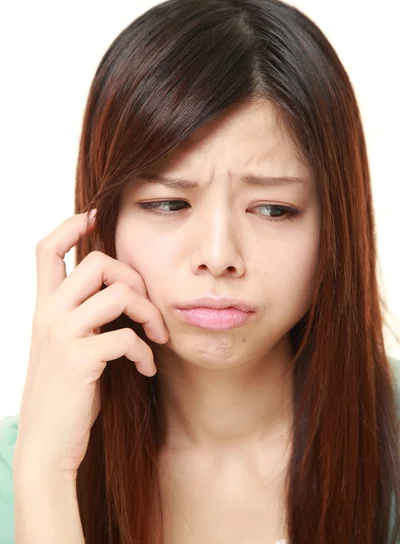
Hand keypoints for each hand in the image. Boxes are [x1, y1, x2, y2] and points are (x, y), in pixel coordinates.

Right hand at [13, 210, 168, 478]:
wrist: (46, 446)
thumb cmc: (66, 395)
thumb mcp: (69, 346)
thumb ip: (86, 318)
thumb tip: (120, 296)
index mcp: (45, 308)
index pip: (46, 250)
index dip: (70, 226)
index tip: (95, 217)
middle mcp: (48, 314)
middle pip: (97, 262)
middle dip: (134, 279)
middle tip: (147, 308)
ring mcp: (61, 334)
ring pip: (117, 293)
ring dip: (148, 314)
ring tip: (157, 338)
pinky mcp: (78, 359)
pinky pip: (126, 337)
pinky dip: (145, 352)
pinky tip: (146, 369)